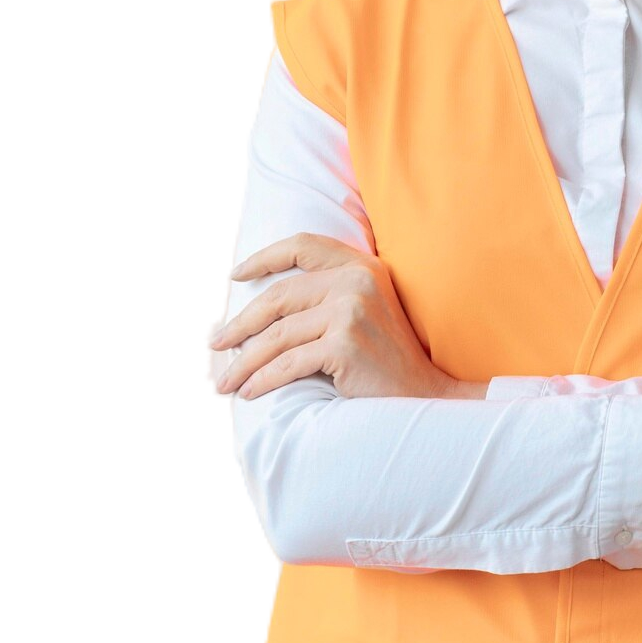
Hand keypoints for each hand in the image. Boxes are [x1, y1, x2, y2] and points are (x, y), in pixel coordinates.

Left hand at [212, 233, 469, 401]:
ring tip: (225, 381)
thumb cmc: (386, 360)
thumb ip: (329, 295)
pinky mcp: (345, 345)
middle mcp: (357, 282)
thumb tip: (261, 307)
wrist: (424, 396)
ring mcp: (352, 312)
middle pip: (279, 296)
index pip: (303, 246)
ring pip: (278, 336)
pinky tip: (248, 392)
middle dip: (241, 324)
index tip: (238, 274)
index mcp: (362, 266)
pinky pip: (288, 364)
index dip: (265, 257)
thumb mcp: (364, 312)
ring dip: (244, 362)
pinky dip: (262, 381)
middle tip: (217, 344)